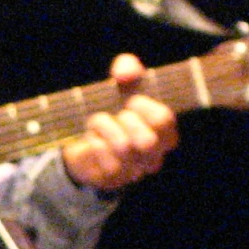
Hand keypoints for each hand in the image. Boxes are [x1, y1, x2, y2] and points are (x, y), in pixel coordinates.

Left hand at [61, 53, 177, 191]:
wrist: (83, 140)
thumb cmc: (112, 110)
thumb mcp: (121, 84)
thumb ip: (127, 68)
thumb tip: (125, 74)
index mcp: (164, 133)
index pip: (164, 121)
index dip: (146, 107)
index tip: (131, 100)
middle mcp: (154, 155)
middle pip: (148, 141)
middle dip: (126, 120)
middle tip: (117, 113)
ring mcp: (135, 171)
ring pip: (124, 148)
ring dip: (105, 126)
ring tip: (97, 121)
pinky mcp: (113, 179)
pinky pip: (106, 161)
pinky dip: (95, 142)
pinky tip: (92, 137)